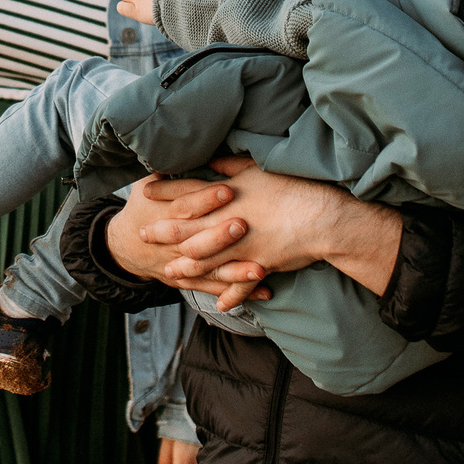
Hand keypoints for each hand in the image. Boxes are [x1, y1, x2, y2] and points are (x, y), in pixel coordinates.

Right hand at [103, 174, 271, 301]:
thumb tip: (178, 142)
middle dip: (221, 235)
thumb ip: (167, 170)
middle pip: (198, 239)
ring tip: (260, 270)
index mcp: (166, 213)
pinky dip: (238, 291)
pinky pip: (216, 287)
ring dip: (235, 272)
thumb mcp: (147, 185)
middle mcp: (175, 241)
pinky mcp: (190, 280)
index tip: (228, 189)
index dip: (205, 198)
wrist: (124, 247)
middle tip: (244, 226)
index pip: (186, 205)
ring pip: (210, 270)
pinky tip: (264, 291)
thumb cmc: (143, 208)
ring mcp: (183, 264)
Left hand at [159, 157, 404, 296]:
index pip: (188, 192)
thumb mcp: (258, 169)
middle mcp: (228, 221)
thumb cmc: (292, 187)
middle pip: (186, 227)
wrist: (322, 217)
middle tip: (141, 234)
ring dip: (185, 267)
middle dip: (162, 232)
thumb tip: (214, 159)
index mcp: (227, 195)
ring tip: (169, 271)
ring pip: (205, 259)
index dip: (165, 191)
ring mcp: (241, 246)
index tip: (145, 191)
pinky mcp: (258, 265)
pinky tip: (219, 304)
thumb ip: (232, 166)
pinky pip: (239, 285)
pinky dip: (230, 295)